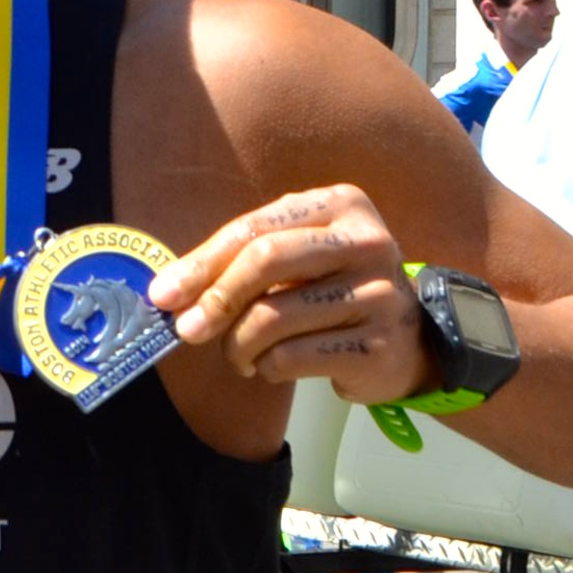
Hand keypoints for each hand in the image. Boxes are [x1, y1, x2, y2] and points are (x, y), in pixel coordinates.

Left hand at [149, 186, 434, 402]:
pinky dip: (267, 368)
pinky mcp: (377, 344)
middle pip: (266, 261)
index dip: (202, 263)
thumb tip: (167, 292)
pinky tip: (271, 367)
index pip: (255, 229)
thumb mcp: (296, 260)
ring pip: (273, 318)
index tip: (163, 295)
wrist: (410, 341)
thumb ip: (239, 263)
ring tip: (239, 355)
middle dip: (215, 300)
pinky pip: (292, 358)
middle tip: (188, 331)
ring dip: (238, 346)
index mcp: (341, 204)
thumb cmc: (331, 293)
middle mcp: (367, 241)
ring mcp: (378, 293)